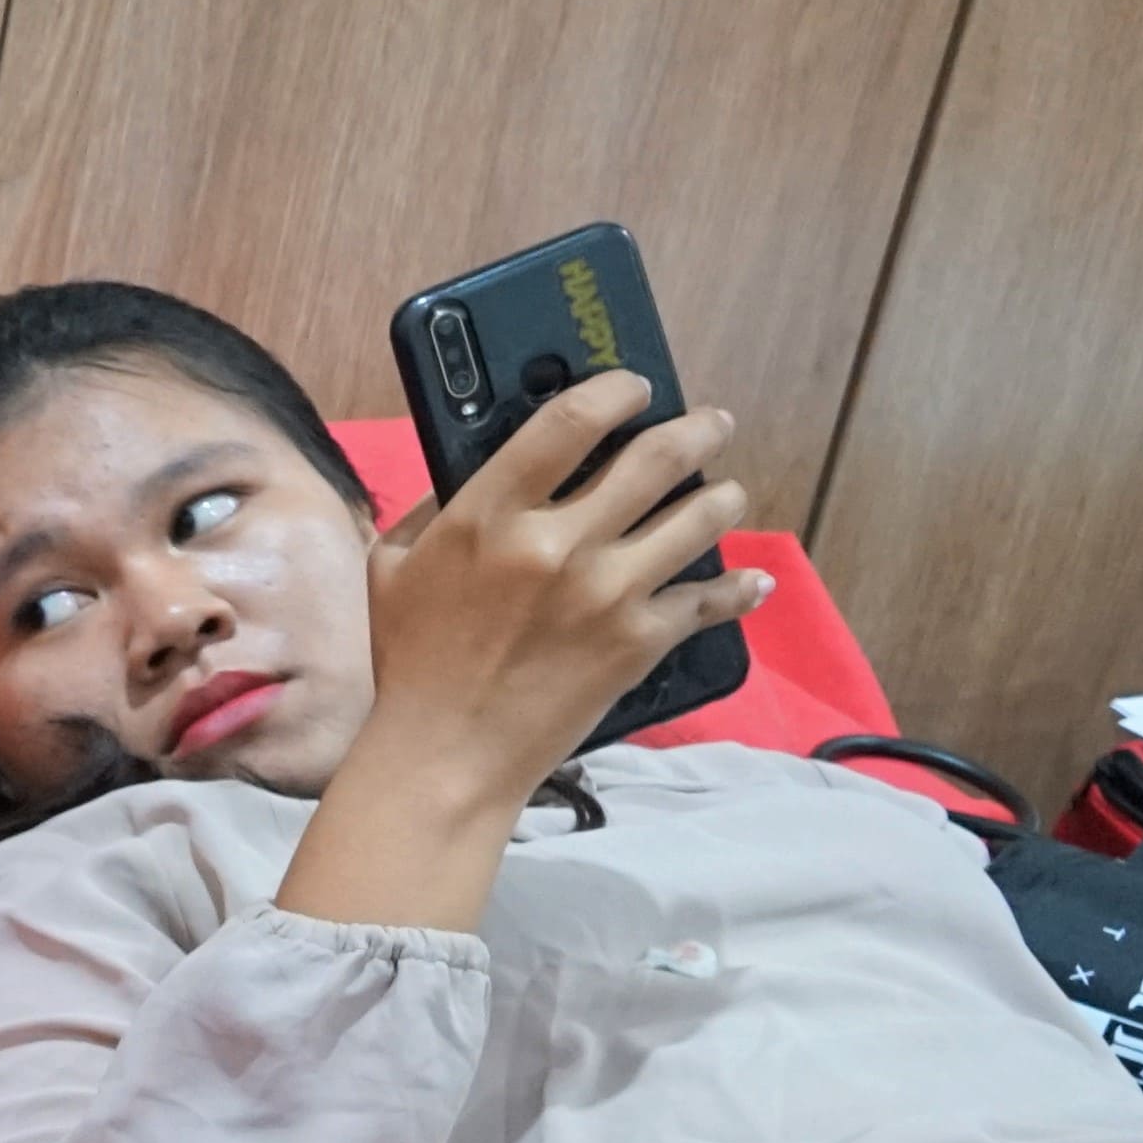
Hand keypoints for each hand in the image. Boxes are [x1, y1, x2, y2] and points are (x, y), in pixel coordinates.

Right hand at [355, 369, 772, 808]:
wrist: (445, 756)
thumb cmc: (410, 663)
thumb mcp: (394, 570)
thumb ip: (433, 510)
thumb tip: (478, 470)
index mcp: (489, 515)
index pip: (572, 421)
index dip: (617, 390)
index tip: (634, 387)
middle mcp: (558, 543)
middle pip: (657, 456)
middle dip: (696, 429)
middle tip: (709, 424)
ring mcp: (608, 592)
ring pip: (700, 513)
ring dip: (721, 495)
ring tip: (723, 493)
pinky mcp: (641, 641)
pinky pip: (711, 598)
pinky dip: (737, 587)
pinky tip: (749, 579)